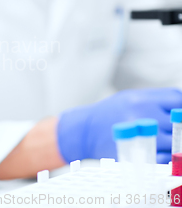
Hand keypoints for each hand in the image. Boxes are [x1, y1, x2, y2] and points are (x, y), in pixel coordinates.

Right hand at [57, 88, 181, 163]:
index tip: (177, 114)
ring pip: (175, 142)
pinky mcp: (138, 154)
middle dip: (178, 127)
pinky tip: (159, 152)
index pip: (178, 99)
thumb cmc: (107, 114)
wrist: (84, 131)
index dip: (181, 107)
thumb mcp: (128, 98)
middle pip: (179, 122)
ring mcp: (142, 137)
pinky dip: (167, 157)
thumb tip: (179, 107)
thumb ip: (154, 100)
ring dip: (173, 143)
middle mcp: (143, 116)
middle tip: (170, 130)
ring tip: (161, 140)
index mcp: (142, 100)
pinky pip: (166, 158)